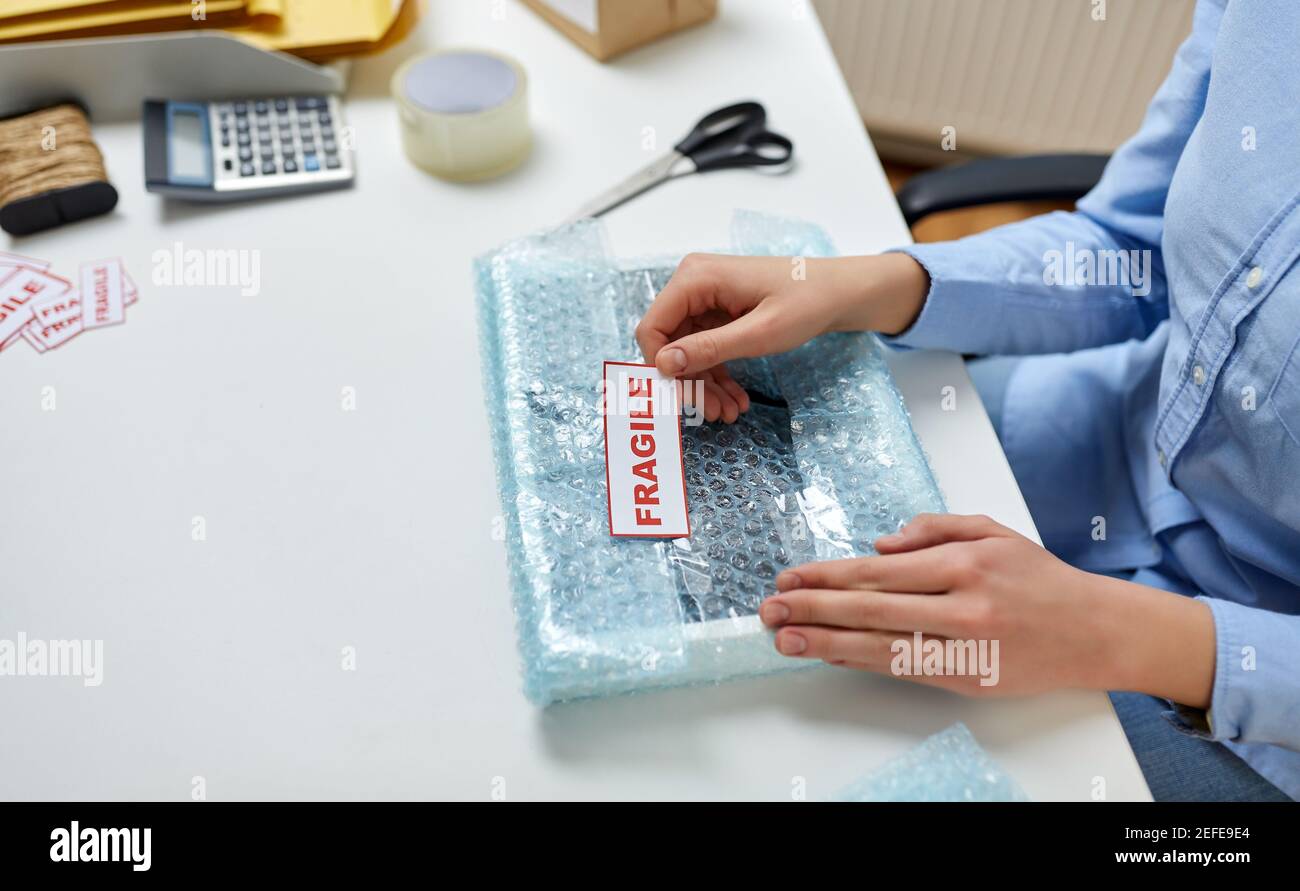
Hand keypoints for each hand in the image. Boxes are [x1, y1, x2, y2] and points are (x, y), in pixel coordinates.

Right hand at [635, 252, 928, 421]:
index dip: (661, 367)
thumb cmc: (806, 302)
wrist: (838, 291)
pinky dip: (717, 375)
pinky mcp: (718, 312)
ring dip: (704, 385)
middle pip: (669, 343)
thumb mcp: (759, 333)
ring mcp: (705, 298)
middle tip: (713, 414)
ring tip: (729, 412)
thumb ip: (710, 348)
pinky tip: (734, 399)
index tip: (685, 398)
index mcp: (696, 278)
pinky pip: (705, 348)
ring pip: (687, 351)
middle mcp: (693, 283)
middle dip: (689, 382)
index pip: (652, 328)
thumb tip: (665, 364)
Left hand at [758, 513, 1215, 705]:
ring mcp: (965, 646)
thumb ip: (933, 529)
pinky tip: (831, 657)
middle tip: (771, 607)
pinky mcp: (968, 677)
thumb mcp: (992, 531)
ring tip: (785, 638)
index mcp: (964, 562)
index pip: (879, 571)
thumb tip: (878, 544)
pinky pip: (904, 668)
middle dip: (814, 608)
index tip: (792, 577)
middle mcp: (962, 604)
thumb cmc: (1039, 578)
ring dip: (827, 642)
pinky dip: (862, 662)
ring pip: (881, 644)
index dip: (828, 575)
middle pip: (871, 608)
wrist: (1095, 630)